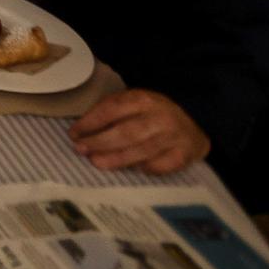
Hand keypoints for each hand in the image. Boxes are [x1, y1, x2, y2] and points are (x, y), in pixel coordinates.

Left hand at [69, 89, 210, 173]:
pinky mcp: (183, 155)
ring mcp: (173, 137)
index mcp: (143, 99)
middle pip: (126, 132)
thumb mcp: (134, 103)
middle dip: (99, 142)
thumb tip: (82, 131)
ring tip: (96, 162)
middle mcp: (160, 117)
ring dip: (115, 158)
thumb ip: (112, 112)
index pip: (112, 109)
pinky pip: (159, 166)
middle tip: (80, 149)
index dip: (90, 122)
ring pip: (141, 151)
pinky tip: (129, 169)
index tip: (73, 133)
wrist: (196, 121)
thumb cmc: (153, 114)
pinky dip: (142, 168)